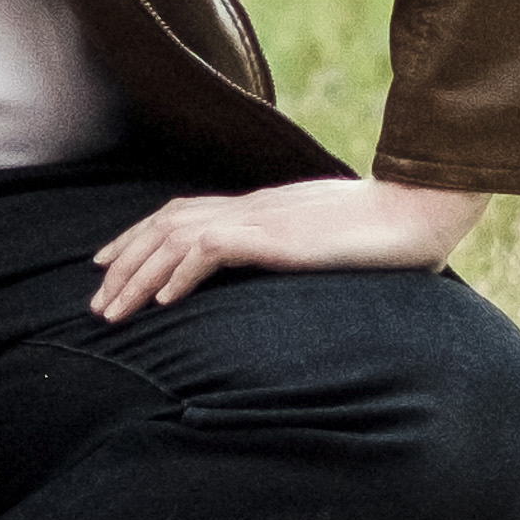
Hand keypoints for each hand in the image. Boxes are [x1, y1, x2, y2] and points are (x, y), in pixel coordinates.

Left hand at [88, 176, 489, 320]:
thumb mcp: (331, 244)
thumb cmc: (391, 231)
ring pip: (175, 238)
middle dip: (123, 261)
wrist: (423, 209)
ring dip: (137, 275)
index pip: (183, 213)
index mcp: (262, 208)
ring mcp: (262, 219)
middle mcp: (253, 207)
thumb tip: (296, 273)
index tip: (110, 265)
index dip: (140, 236)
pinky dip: (177, 275)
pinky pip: (210, 250)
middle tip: (96, 301)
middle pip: (165, 223)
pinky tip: (159, 303)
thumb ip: (303, 253)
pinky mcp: (275, 236)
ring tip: (111, 312)